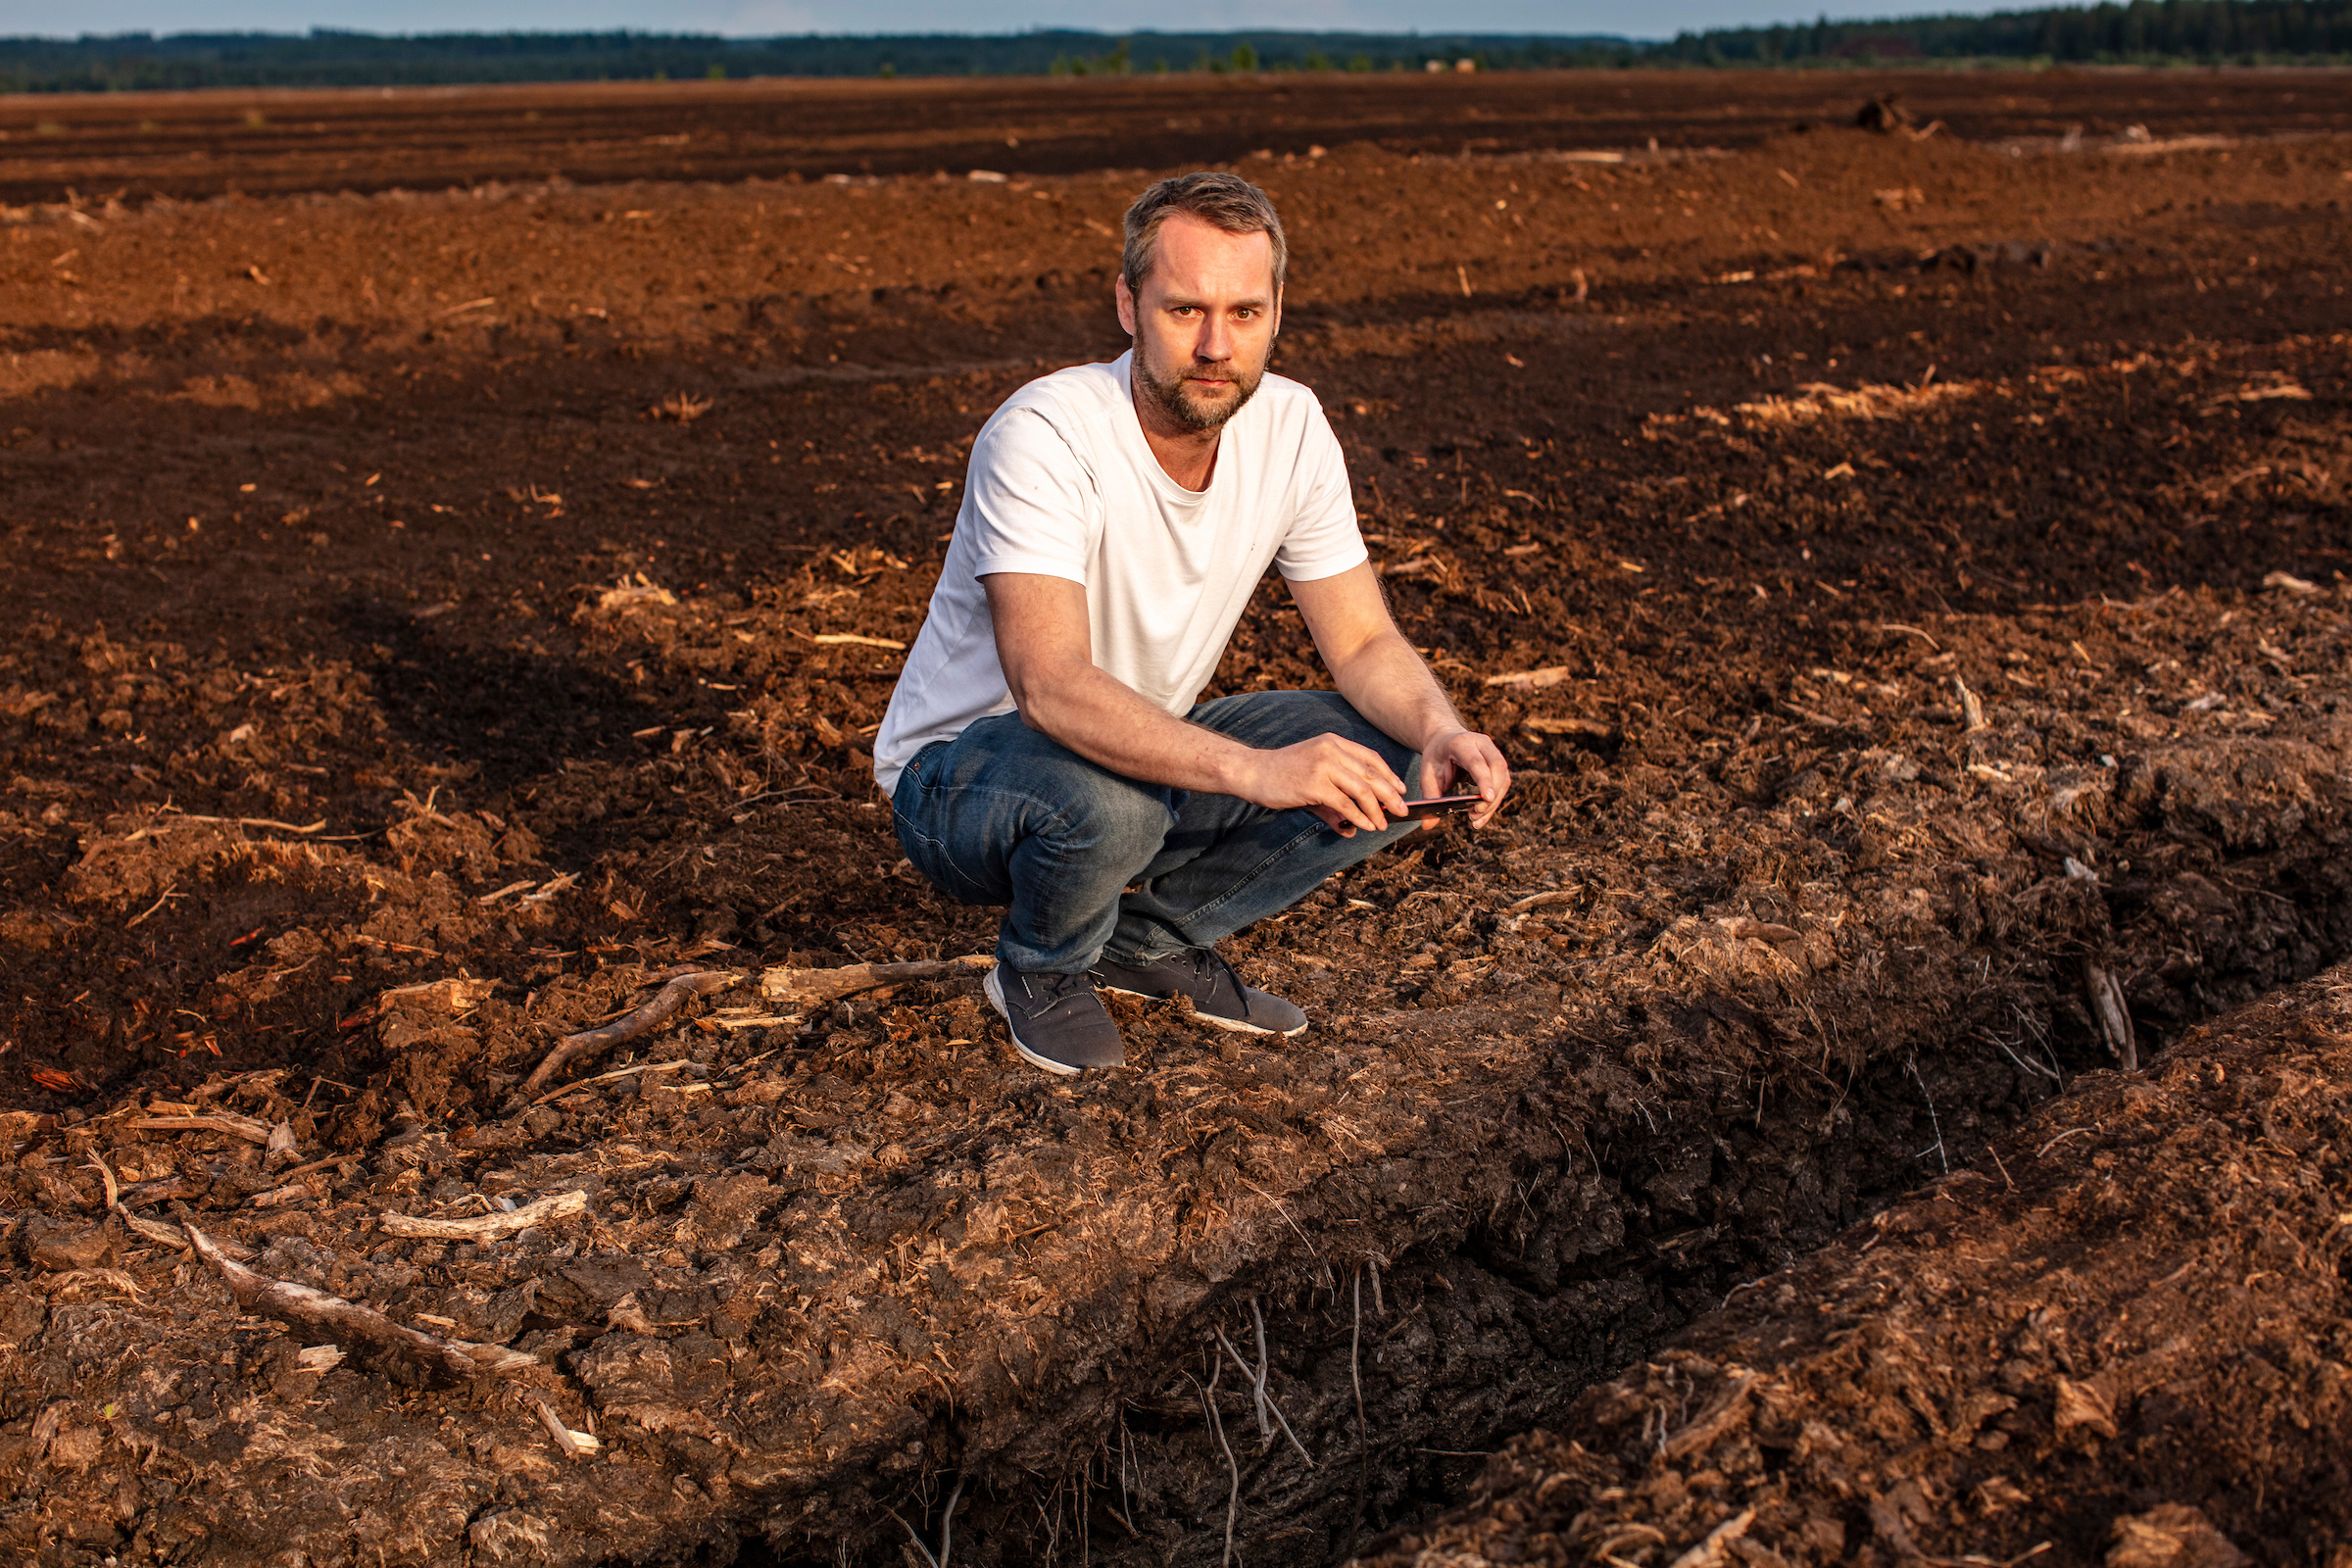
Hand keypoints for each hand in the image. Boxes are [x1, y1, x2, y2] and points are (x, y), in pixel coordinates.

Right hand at [1236, 733, 1408, 837]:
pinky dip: (1359, 817)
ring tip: (1383, 824)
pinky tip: (1365, 826)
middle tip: (1402, 810)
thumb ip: (1334, 804)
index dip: (1388, 774)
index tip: (1400, 789)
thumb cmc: (1282, 776)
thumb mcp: (1313, 781)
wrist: (1252, 772)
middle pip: (1371, 774)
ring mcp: (1323, 765)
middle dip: (1390, 794)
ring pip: (1361, 790)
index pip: (1370, 757)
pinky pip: (1345, 804)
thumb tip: (1352, 828)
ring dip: (1377, 810)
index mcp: (1333, 742)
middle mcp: (1331, 750)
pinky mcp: (1314, 784)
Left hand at [1416, 728, 1511, 828]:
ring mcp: (1493, 752)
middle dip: (1492, 794)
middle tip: (1475, 814)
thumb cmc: (1436, 758)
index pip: (1477, 762)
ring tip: (1475, 820)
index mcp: (1461, 743)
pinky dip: (1494, 801)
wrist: (1444, 740)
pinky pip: (1503, 783)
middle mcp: (1482, 744)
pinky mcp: (1498, 763)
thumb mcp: (1427, 775)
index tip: (1487, 798)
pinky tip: (1481, 814)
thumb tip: (1428, 825)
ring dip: (1494, 802)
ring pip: (1504, 778)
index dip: (1484, 780)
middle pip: (1498, 767)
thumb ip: (1429, 798)